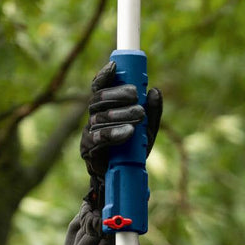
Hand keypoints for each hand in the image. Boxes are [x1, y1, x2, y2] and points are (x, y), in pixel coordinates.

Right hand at [80, 61, 162, 209]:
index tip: (115, 67)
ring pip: (100, 118)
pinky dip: (115, 133)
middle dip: (117, 94)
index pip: (99, 87)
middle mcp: (93, 118)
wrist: (123, 177)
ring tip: (139, 115)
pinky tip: (128, 132)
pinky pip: (99, 139)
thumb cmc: (132, 149)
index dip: (105, 76)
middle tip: (136, 93)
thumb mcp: (148, 129)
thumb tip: (155, 91)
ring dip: (121, 114)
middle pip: (98, 99)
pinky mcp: (89, 150)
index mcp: (104, 109)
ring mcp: (89, 133)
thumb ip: (152, 111)